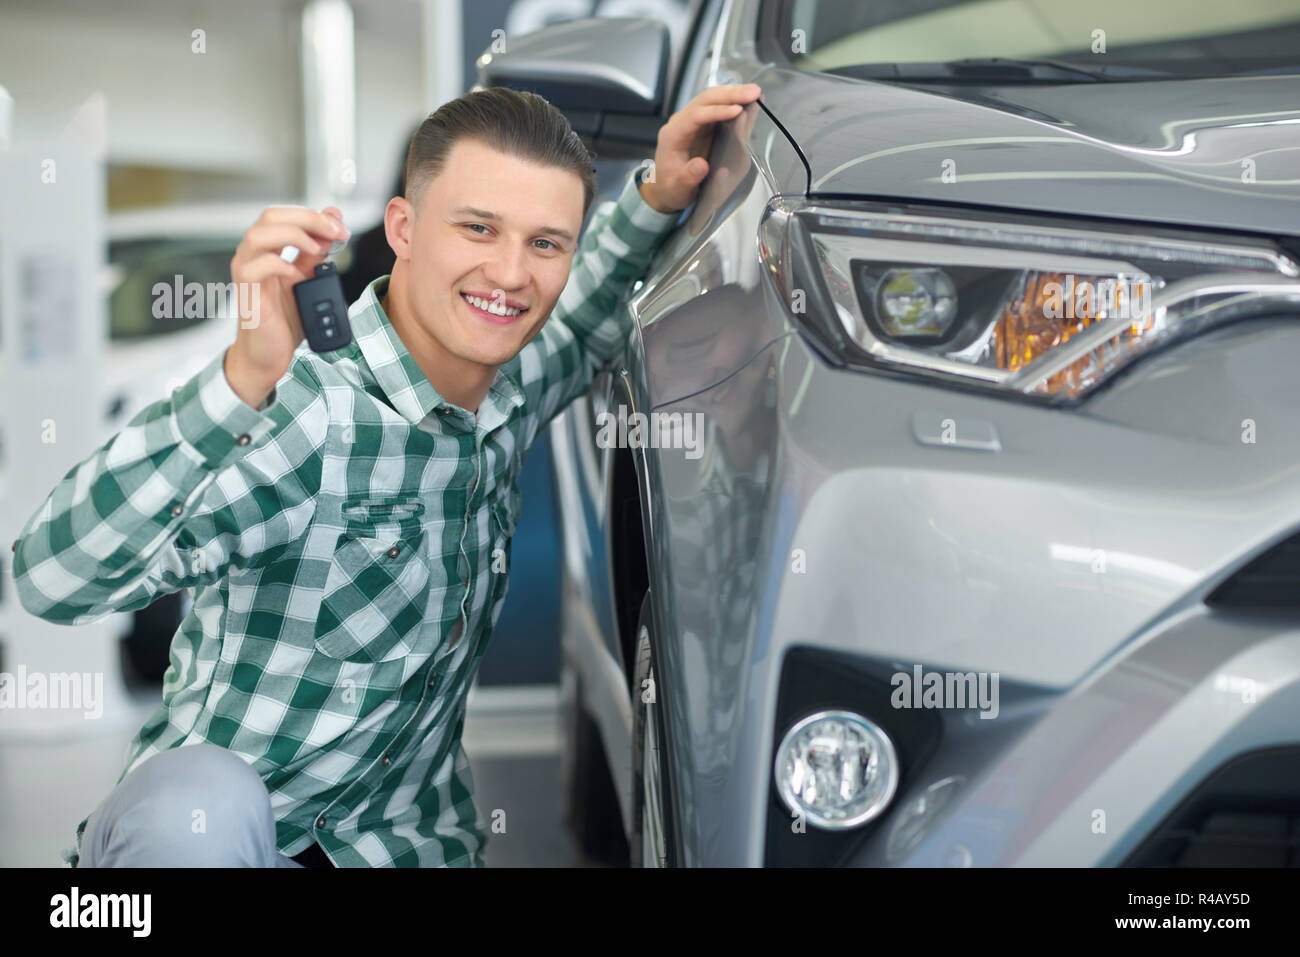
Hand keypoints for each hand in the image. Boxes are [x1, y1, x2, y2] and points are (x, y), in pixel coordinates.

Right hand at [225, 206, 348, 405]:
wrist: (268, 355)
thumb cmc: (283, 320)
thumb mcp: (306, 281)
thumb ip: (314, 255)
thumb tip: (332, 227)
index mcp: (266, 250)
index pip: (283, 215)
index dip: (313, 215)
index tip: (341, 225)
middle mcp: (252, 256)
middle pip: (270, 216)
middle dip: (308, 218)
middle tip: (336, 232)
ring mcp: (246, 272)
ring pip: (259, 235)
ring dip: (294, 235)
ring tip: (317, 249)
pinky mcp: (247, 293)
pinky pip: (255, 268)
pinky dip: (279, 264)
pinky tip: (296, 274)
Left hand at [638, 83, 762, 213]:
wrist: (666, 187)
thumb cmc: (671, 187)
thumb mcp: (678, 188)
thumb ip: (688, 177)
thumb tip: (701, 166)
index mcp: (673, 135)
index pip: (695, 115)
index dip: (717, 111)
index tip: (737, 110)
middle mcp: (681, 122)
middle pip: (705, 100)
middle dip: (730, 94)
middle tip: (753, 92)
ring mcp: (692, 121)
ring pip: (712, 99)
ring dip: (734, 94)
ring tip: (756, 93)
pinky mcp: (703, 124)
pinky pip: (718, 107)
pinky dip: (734, 102)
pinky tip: (749, 101)